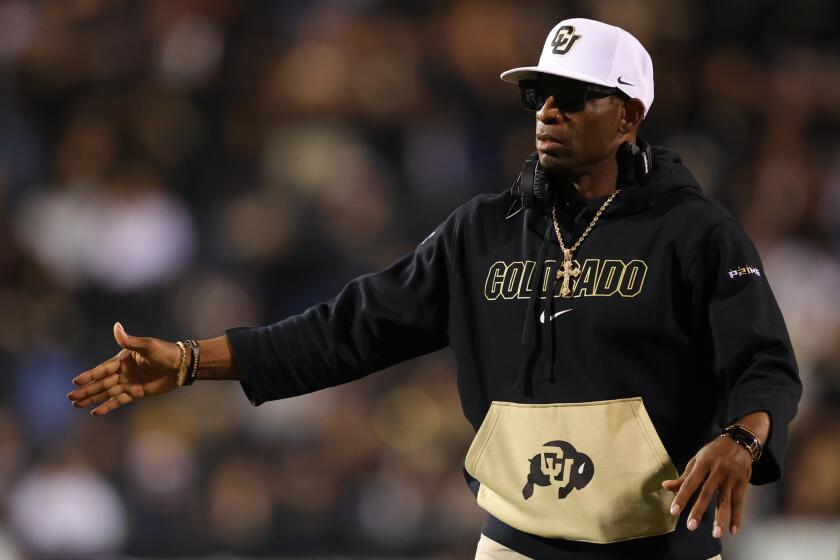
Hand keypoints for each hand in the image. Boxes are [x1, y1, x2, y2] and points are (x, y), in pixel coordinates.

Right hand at [67, 322, 182, 415]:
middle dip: (86, 390)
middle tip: (70, 397)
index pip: (103, 369)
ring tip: (76, 405)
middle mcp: (123, 371)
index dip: (90, 376)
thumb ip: (129, 341)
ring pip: (107, 393)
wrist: (182, 365)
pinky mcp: (136, 393)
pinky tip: (95, 412)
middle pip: (102, 383)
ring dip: (92, 398)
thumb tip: (116, 326)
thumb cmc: (165, 352)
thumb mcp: (147, 346)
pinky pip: (119, 401)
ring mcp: (129, 382)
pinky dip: (108, 406)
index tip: (76, 382)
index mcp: (123, 359)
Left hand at [661, 435, 751, 537]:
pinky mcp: (743, 483)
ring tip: (716, 534)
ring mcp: (731, 477)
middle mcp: (717, 470)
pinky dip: (737, 517)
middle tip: (691, 526)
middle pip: (706, 493)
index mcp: (703, 463)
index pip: (690, 482)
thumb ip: (684, 476)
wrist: (739, 442)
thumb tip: (665, 486)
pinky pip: (739, 503)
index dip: (681, 497)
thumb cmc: (713, 453)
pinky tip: (734, 530)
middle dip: (698, 510)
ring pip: (725, 500)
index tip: (674, 511)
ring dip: (721, 519)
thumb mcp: (697, 460)